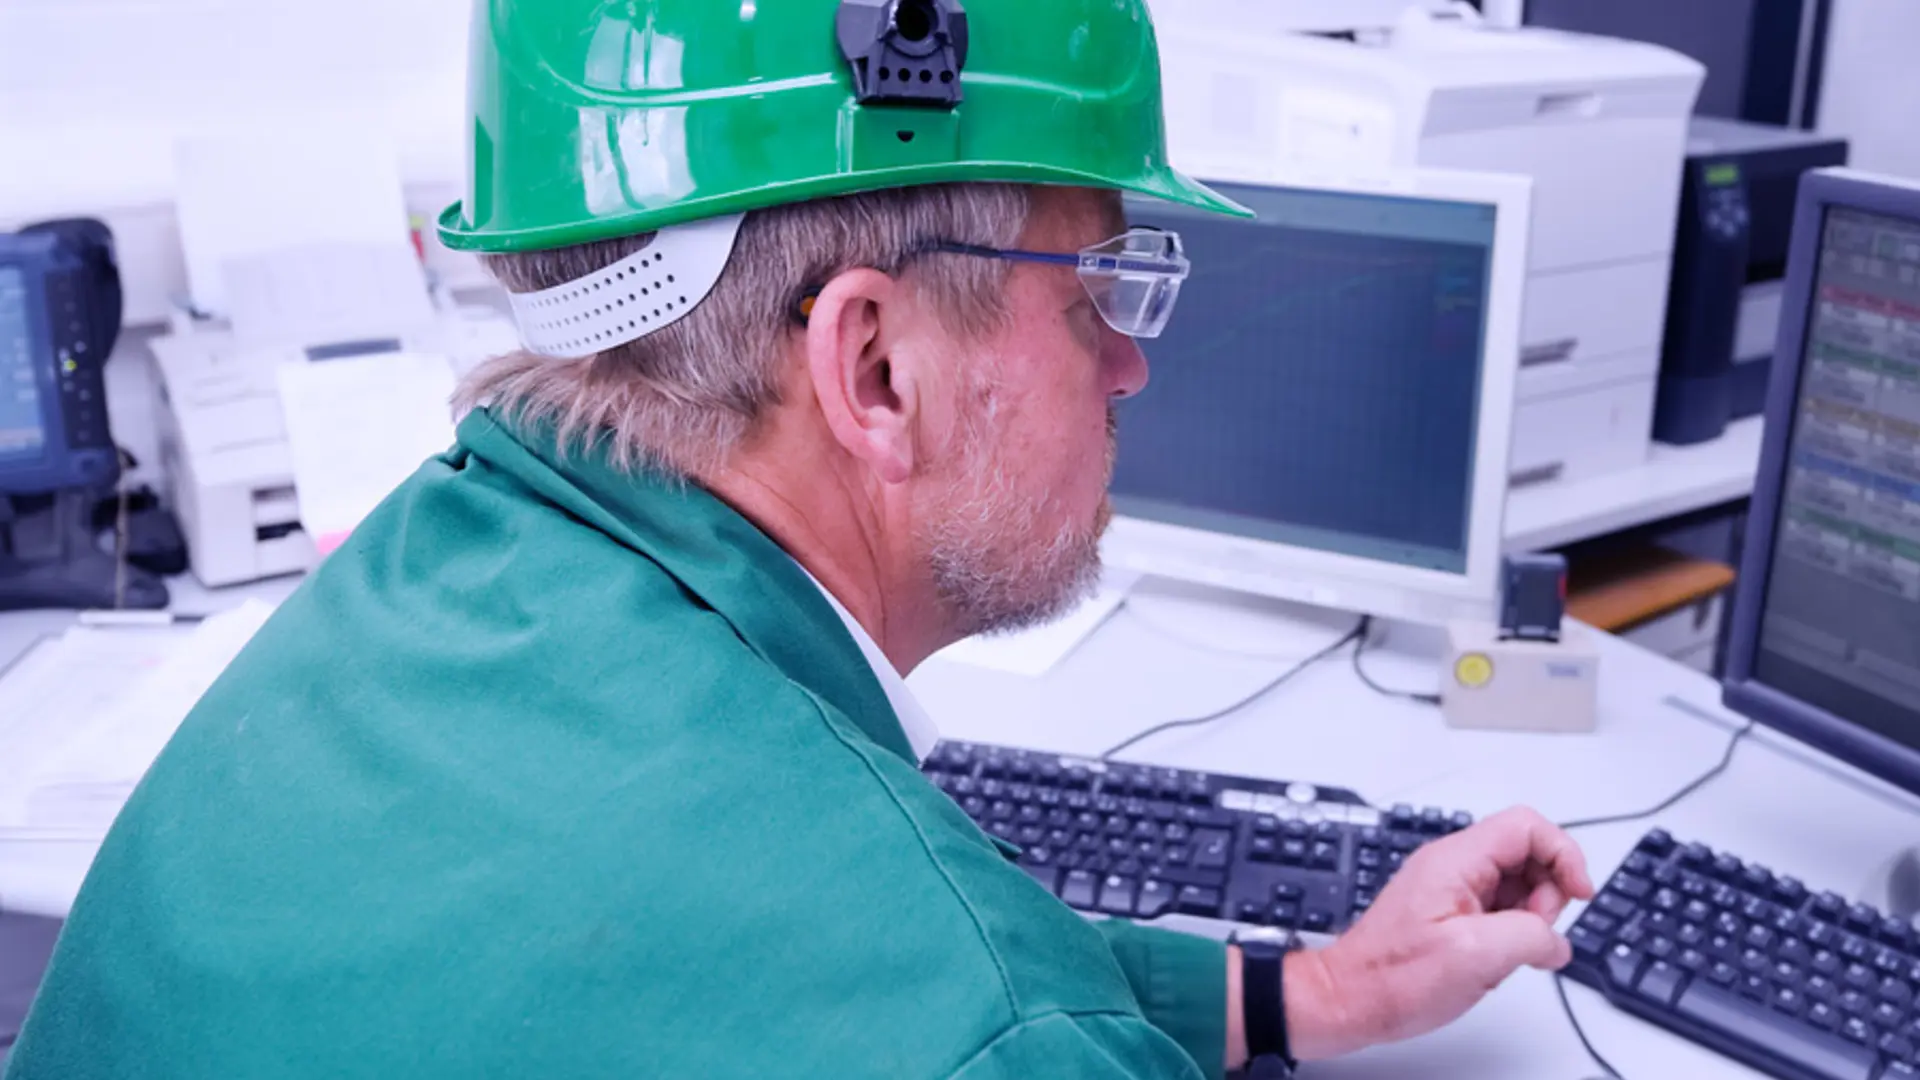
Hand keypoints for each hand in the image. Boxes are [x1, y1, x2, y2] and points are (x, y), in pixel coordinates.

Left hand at [1284, 806, 1594, 1058]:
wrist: (1350, 1000)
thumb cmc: (1392, 978)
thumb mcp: (1475, 955)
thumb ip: (1530, 936)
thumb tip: (1555, 942)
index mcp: (1455, 860)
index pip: (1526, 826)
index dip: (1563, 853)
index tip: (1579, 892)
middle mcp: (1452, 866)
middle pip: (1527, 855)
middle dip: (1547, 894)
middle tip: (1532, 934)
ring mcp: (1450, 889)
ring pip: (1517, 886)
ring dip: (1528, 921)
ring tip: (1505, 954)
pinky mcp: (1450, 914)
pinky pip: (1499, 911)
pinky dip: (1510, 935)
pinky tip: (1494, 962)